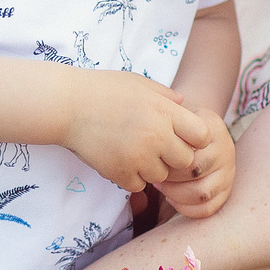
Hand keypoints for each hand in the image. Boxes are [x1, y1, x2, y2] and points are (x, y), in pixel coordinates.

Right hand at [61, 71, 203, 191]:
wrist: (67, 105)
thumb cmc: (103, 89)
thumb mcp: (138, 83)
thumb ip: (165, 95)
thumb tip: (184, 103)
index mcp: (164, 111)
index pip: (202, 135)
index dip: (193, 137)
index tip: (178, 134)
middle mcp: (156, 136)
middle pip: (185, 161)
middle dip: (174, 157)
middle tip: (156, 148)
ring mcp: (138, 156)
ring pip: (162, 176)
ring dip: (152, 169)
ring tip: (133, 151)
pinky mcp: (120, 172)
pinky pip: (138, 185)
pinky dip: (131, 177)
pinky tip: (119, 160)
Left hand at [154, 109, 234, 218]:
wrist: (198, 131)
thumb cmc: (178, 126)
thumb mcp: (174, 113)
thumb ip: (166, 113)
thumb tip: (164, 116)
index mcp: (212, 127)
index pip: (190, 147)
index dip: (168, 157)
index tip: (154, 156)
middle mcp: (225, 149)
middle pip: (195, 172)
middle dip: (169, 178)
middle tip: (154, 175)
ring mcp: (229, 171)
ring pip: (202, 193)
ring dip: (176, 194)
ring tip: (162, 187)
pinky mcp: (227, 190)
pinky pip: (208, 208)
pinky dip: (187, 208)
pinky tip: (172, 198)